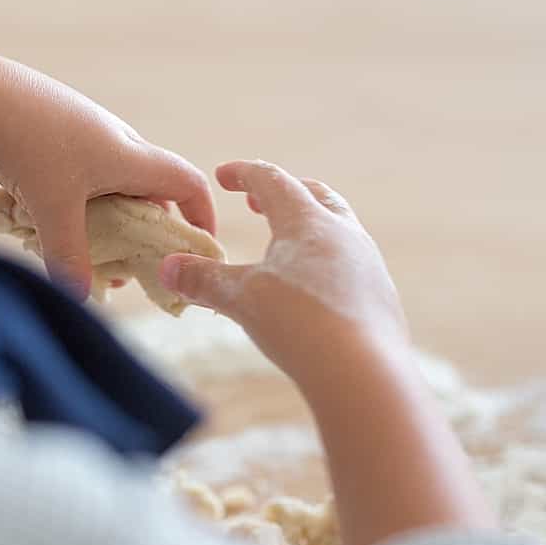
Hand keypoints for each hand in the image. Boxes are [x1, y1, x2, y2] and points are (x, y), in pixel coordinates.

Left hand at [0, 59, 214, 296]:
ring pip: (116, 189)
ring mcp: (90, 139)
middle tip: (134, 271)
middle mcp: (118, 143)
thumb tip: (79, 298)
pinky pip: (87, 182)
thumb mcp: (51, 209)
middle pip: (152, 192)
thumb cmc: (30, 145)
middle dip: (149, 235)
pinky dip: (85, 210)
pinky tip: (58, 232)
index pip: (187, 183)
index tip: (200, 250)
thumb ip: (68, 256)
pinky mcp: (63, 141)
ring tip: (95, 261)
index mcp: (131, 156)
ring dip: (113, 226)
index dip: (201, 216)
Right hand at [161, 160, 411, 387]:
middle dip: (283, 193)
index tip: (224, 175)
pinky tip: (317, 290)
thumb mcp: (242, 300)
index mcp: (306, 220)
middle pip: (313, 195)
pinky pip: (351, 264)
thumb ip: (204, 281)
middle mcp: (342, 231)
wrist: (362, 370)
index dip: (244, 175)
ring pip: (338, 228)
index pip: (271, 181)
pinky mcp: (378, 294)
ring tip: (289, 246)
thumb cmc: (298, 323)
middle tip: (259, 202)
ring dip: (310, 227)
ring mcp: (366, 261)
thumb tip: (167, 268)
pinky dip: (328, 263)